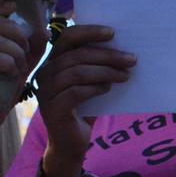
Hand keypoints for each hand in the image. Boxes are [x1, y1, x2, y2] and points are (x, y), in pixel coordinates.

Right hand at [0, 8, 34, 136]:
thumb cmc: (2, 88)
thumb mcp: (22, 63)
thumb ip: (33, 47)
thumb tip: (45, 30)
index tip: (12, 11)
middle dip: (18, 36)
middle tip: (25, 53)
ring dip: (15, 54)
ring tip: (19, 68)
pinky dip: (5, 65)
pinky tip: (11, 74)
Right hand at [34, 23, 135, 176]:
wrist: (70, 144)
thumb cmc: (83, 109)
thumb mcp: (89, 83)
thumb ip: (96, 65)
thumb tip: (123, 49)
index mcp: (52, 62)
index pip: (67, 38)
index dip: (89, 31)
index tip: (113, 33)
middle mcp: (44, 74)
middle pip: (77, 55)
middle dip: (107, 55)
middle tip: (131, 59)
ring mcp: (46, 92)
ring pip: (77, 72)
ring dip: (105, 71)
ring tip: (125, 75)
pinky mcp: (52, 109)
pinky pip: (75, 92)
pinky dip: (95, 87)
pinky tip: (108, 88)